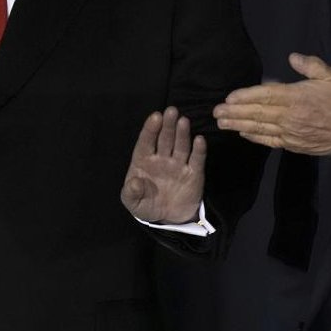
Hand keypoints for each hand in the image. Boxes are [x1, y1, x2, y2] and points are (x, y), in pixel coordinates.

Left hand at [120, 107, 205, 223]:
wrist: (167, 219)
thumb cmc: (145, 204)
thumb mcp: (132, 202)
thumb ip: (131, 193)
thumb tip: (135, 183)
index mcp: (144, 161)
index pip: (146, 142)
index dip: (150, 129)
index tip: (155, 117)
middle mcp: (162, 158)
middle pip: (165, 139)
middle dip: (168, 125)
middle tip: (171, 111)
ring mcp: (178, 164)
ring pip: (181, 146)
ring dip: (182, 134)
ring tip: (183, 121)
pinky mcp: (194, 173)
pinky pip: (196, 160)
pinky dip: (199, 150)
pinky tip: (199, 140)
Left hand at [213, 53, 330, 155]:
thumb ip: (310, 65)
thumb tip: (291, 56)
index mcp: (297, 97)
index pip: (265, 96)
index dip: (245, 96)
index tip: (228, 97)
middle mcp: (290, 117)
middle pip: (257, 114)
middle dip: (234, 112)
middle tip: (215, 112)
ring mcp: (291, 133)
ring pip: (260, 128)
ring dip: (238, 125)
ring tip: (221, 123)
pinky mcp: (294, 145)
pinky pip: (270, 141)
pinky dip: (255, 137)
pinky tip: (243, 133)